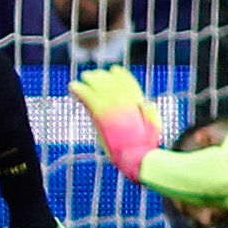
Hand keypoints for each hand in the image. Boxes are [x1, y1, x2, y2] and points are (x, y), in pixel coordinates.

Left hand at [69, 65, 162, 182]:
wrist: (136, 157)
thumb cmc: (145, 147)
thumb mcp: (154, 127)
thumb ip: (150, 113)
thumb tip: (146, 102)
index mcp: (138, 104)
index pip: (129, 83)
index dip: (122, 75)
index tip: (115, 70)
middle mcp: (125, 102)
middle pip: (112, 82)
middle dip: (103, 76)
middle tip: (94, 74)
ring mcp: (112, 107)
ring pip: (99, 87)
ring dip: (91, 80)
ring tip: (85, 77)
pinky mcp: (101, 115)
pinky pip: (88, 97)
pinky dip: (80, 90)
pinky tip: (73, 87)